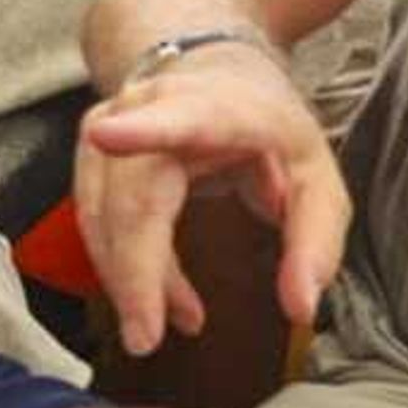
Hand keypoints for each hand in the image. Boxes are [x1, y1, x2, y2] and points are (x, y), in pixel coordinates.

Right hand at [74, 39, 351, 357]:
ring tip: (173, 323)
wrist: (215, 69)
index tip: (108, 137)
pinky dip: (125, 268)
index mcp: (221, 105)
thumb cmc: (267, 129)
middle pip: (131, 193)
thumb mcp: (317, 178)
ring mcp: (112, 120)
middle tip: (146, 338)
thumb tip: (300, 307)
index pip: (182, 117)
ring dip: (131, 279)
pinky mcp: (90, 148)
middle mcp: (154, 104)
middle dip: (136, 269)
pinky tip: (160, 299)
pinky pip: (96, 219)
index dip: (144, 129)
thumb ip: (316, 242)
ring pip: (103, 213)